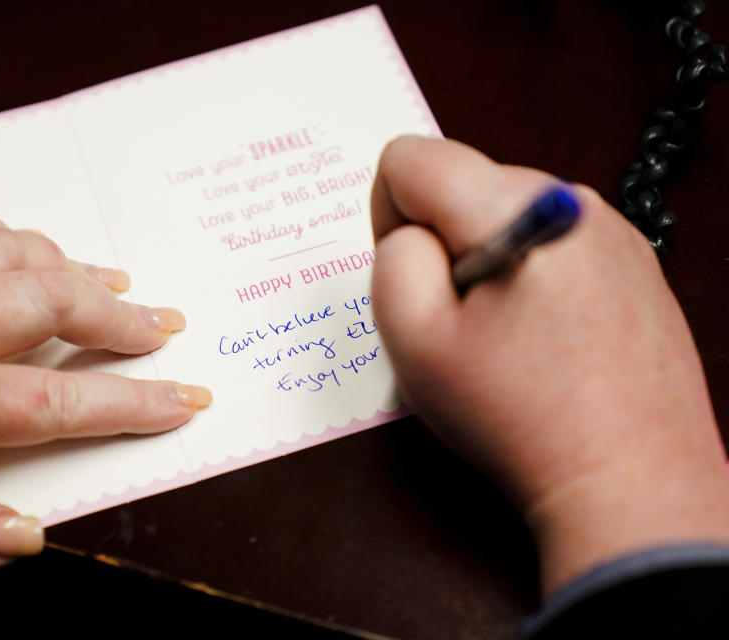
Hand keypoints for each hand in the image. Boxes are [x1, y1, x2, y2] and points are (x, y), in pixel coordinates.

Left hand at [0, 201, 210, 574]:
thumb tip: (24, 534)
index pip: (52, 403)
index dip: (129, 403)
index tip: (182, 402)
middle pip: (43, 304)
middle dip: (115, 319)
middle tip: (161, 331)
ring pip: (6, 252)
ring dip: (72, 267)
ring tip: (117, 285)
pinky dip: (0, 230)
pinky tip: (25, 245)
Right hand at [370, 136, 728, 593]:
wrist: (630, 480)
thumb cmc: (519, 417)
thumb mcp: (414, 342)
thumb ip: (391, 261)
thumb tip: (410, 234)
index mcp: (515, 206)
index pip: (411, 157)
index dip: (388, 218)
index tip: (418, 283)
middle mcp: (573, 198)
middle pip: (463, 184)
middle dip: (443, 244)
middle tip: (462, 325)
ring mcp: (614, 230)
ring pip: (506, 215)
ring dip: (487, 264)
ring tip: (507, 340)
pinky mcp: (635, 264)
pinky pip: (552, 243)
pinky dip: (531, 279)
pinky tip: (545, 342)